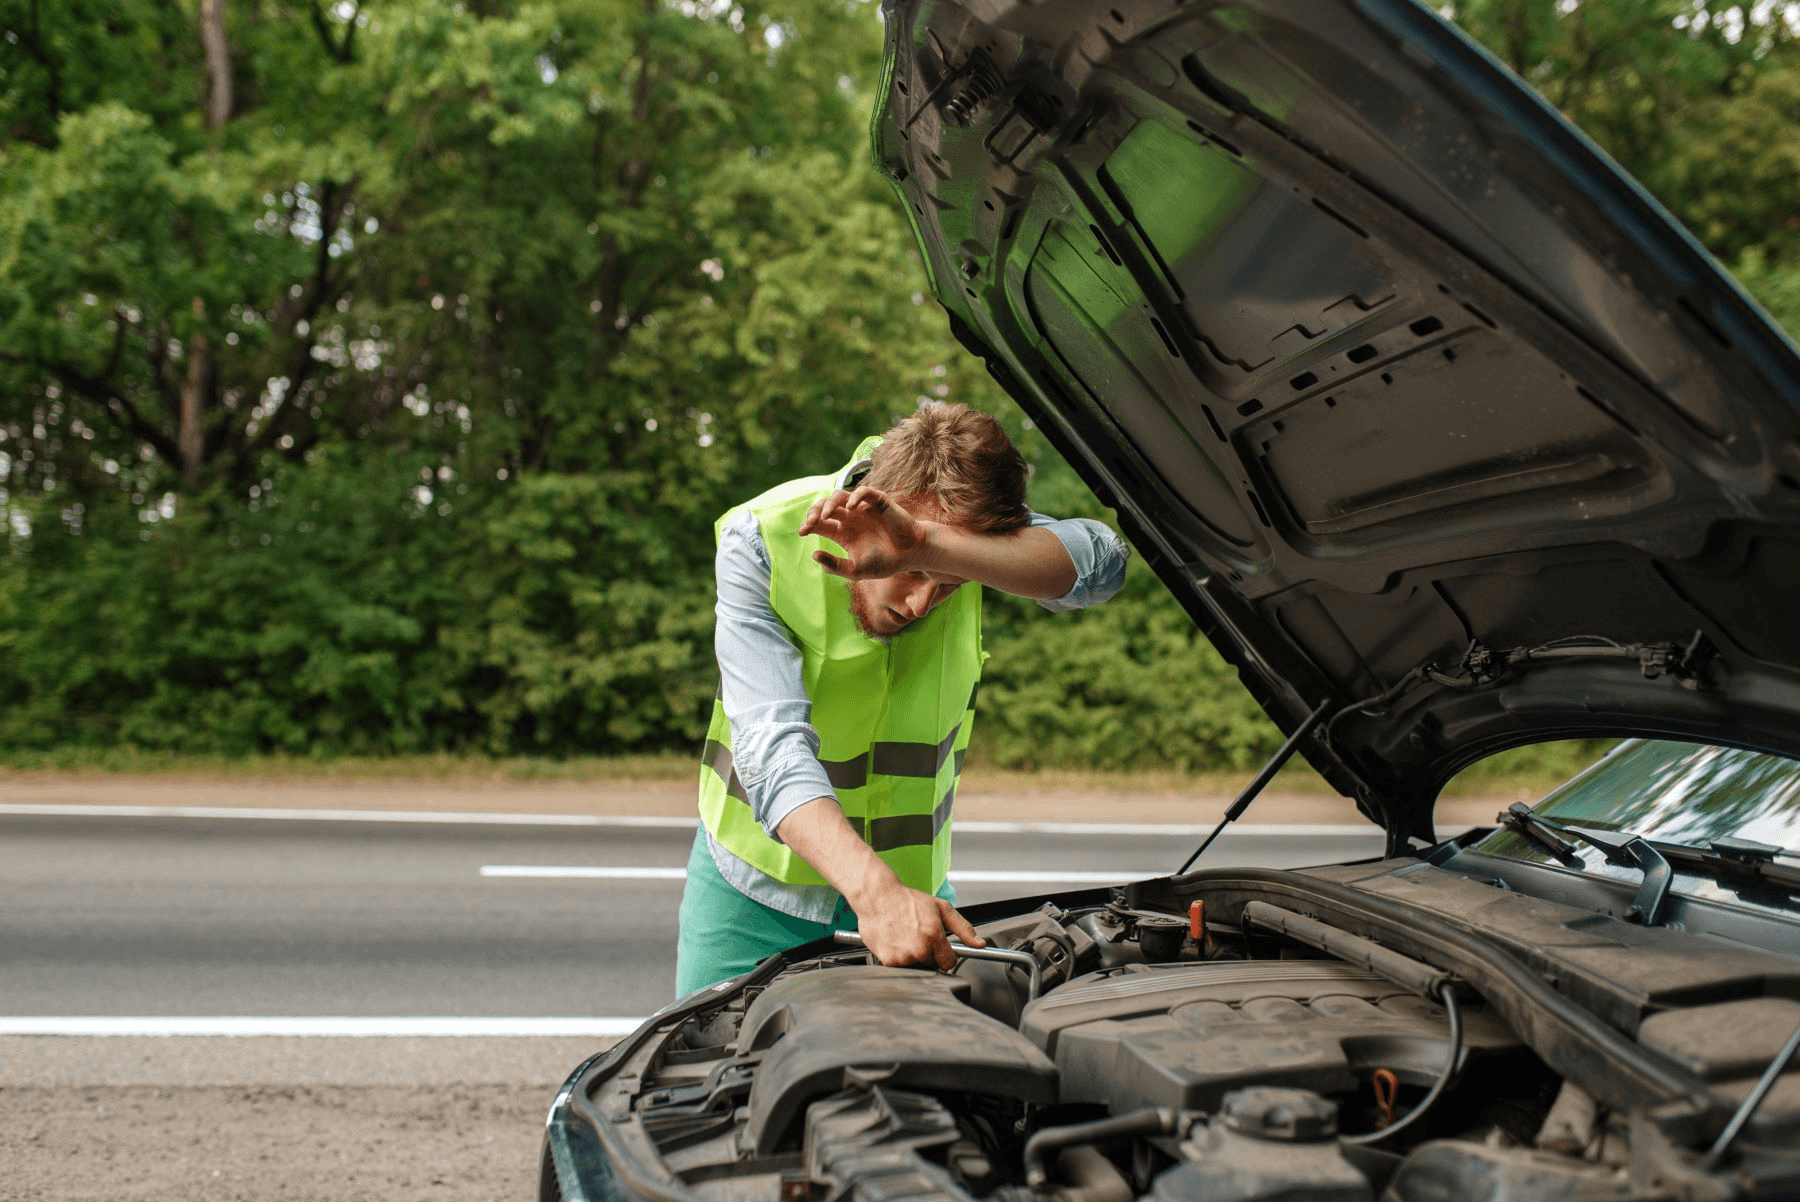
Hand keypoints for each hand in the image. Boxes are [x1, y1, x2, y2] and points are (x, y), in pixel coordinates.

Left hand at [798, 486, 929, 579]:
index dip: (808, 524)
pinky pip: (864, 492)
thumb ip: (835, 566)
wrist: (911, 556)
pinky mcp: (879, 502)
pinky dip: (855, 496)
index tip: (801, 531)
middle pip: (825, 507)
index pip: (820, 523)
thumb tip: (813, 555)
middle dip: (814, 512)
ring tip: (825, 515)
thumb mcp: (856, 571)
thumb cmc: (885, 563)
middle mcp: (850, 518)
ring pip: (840, 496)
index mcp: (842, 533)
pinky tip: (850, 507)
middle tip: (809, 522)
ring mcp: (863, 508)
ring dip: (830, 503)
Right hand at [850, 875, 985, 971]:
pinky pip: (899, 967)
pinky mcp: (888, 961)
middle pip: (932, 965)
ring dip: (913, 957)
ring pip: (916, 967)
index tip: (938, 947)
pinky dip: (898, 958)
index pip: (949, 963)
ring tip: (905, 937)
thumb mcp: (941, 908)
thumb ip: (964, 928)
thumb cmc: (907, 900)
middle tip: (918, 936)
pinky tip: (895, 942)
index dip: (945, 955)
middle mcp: (919, 949)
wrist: (877, 896)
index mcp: (934, 936)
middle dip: (928, 954)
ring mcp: (902, 957)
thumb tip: (980, 944)